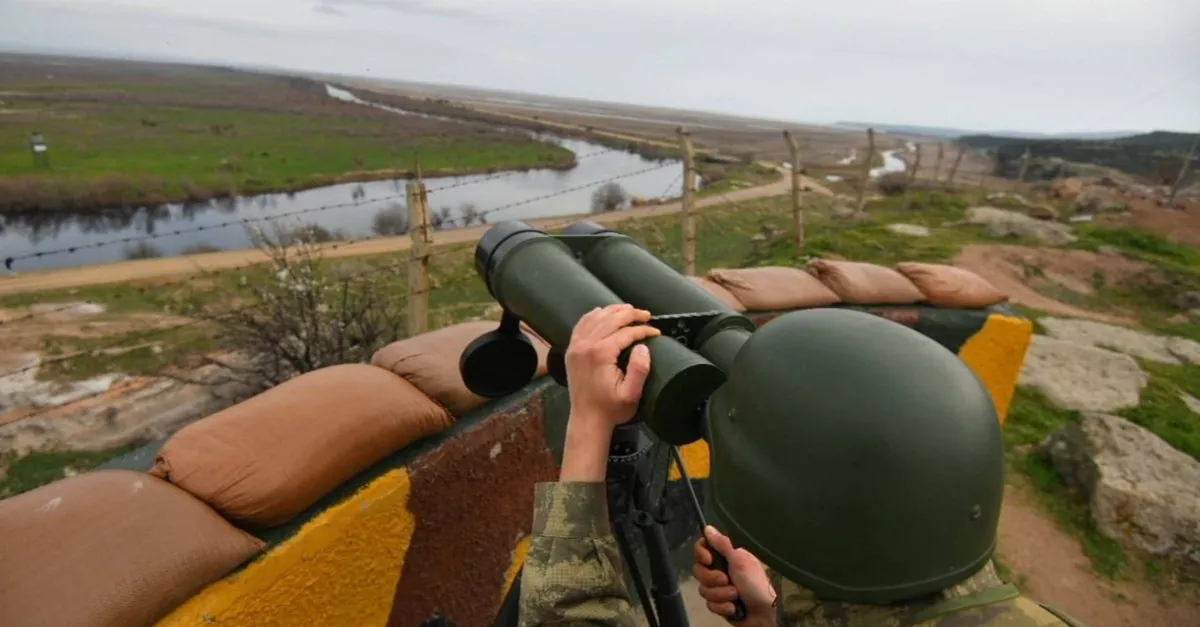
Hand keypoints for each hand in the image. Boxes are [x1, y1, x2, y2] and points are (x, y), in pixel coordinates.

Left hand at [564, 304, 660, 427]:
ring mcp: (576, 346)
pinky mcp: (572, 350)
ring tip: (630, 310)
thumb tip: (643, 346)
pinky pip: (581, 324)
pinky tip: (603, 312)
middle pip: (610, 319)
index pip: (626, 332)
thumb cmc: (611, 409)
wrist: (587, 419)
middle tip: (646, 315)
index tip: (655, 332)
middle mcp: (586, 345)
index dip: (643, 329)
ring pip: (596, 318)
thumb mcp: (631, 394)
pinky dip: (593, 315)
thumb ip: (639, 370)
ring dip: (613, 311)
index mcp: (601, 354)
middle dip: (631, 314)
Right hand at [693, 526, 775, 624]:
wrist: (764, 614)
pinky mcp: (719, 603)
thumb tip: (707, 528)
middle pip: (699, 570)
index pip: (703, 548)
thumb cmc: (755, 583)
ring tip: (735, 596)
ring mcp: (719, 587)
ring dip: (720, 595)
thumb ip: (723, 544)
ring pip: (703, 589)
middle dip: (712, 579)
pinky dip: (722, 607)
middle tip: (726, 580)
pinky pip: (710, 604)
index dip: (701, 554)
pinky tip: (733, 608)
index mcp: (727, 556)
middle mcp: (721, 569)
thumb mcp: (740, 561)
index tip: (708, 560)